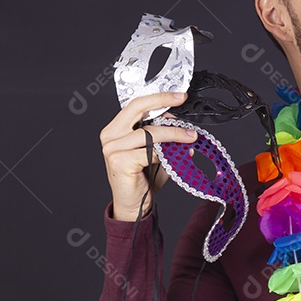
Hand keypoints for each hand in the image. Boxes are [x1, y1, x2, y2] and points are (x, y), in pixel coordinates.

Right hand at [99, 91, 196, 221]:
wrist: (133, 205)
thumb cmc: (142, 178)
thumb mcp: (157, 153)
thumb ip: (167, 140)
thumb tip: (185, 128)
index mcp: (116, 129)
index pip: (136, 105)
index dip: (158, 97)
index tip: (178, 95)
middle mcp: (111, 135)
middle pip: (138, 109)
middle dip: (162, 101)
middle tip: (182, 100)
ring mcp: (112, 148)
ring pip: (149, 132)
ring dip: (174, 133)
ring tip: (190, 137)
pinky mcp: (119, 161)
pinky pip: (149, 152)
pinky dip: (165, 153)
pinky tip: (174, 157)